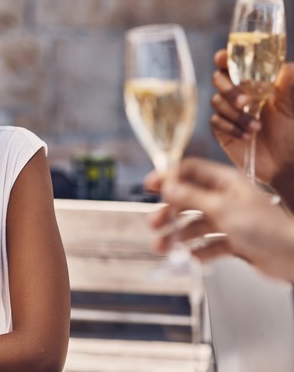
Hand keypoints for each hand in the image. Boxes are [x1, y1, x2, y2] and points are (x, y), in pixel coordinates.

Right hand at [149, 158, 293, 281]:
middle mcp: (226, 198)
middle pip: (189, 199)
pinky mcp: (235, 240)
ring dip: (178, 235)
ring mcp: (230, 219)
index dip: (168, 177)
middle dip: (170, 213)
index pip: (190, 171)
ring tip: (163, 248)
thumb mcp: (221, 209)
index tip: (149, 186)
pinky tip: (189, 258)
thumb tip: (168, 186)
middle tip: (154, 224)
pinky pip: (209, 243)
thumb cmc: (264, 228)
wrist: (292, 256)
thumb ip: (192, 197)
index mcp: (226, 182)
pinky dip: (197, 251)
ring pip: (196, 224)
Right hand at [210, 49, 293, 183]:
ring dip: (236, 114)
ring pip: (216, 101)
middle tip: (244, 101)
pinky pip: (216, 121)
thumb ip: (289, 80)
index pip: (234, 62)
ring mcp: (229, 110)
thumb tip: (284, 67)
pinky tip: (247, 136)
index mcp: (255, 80)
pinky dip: (231, 127)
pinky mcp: (222, 128)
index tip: (223, 58)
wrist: (287, 160)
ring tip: (257, 127)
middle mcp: (239, 92)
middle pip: (218, 78)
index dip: (225, 57)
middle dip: (229, 89)